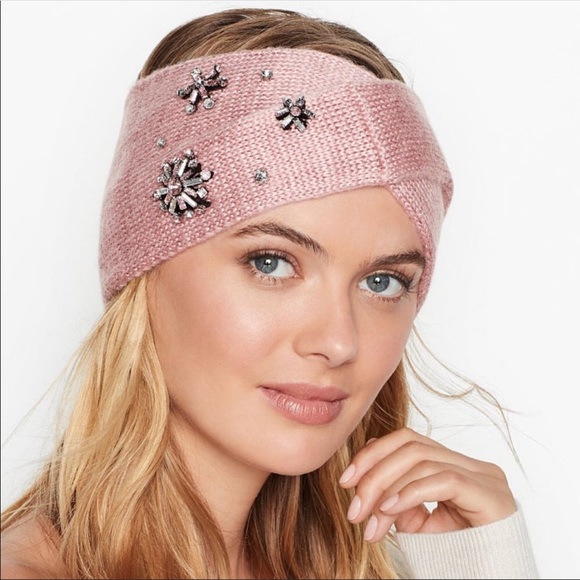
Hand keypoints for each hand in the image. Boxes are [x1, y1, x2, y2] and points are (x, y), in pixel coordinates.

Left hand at [338, 427, 516, 542]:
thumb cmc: (458, 556)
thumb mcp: (417, 524)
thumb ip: (396, 497)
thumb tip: (365, 472)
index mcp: (455, 465)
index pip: (407, 441)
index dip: (372, 454)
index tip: (345, 481)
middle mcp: (472, 465)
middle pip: (410, 445)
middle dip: (374, 472)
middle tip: (353, 506)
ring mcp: (484, 476)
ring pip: (421, 461)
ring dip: (386, 488)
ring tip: (369, 519)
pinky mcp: (490, 494)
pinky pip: (442, 481)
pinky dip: (410, 493)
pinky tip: (389, 510)